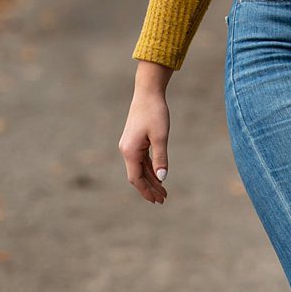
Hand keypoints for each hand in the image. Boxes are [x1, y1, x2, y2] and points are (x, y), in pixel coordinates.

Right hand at [121, 70, 170, 203]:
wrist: (148, 91)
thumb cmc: (155, 112)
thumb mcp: (160, 136)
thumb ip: (160, 158)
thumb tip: (162, 178)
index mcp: (130, 151)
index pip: (136, 179)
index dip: (146, 191)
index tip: (157, 200)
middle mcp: (126, 150)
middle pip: (137, 175)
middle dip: (150, 188)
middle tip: (163, 199)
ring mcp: (129, 145)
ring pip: (140, 168)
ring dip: (151, 179)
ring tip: (163, 190)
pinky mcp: (134, 140)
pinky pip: (141, 159)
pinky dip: (149, 168)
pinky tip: (158, 174)